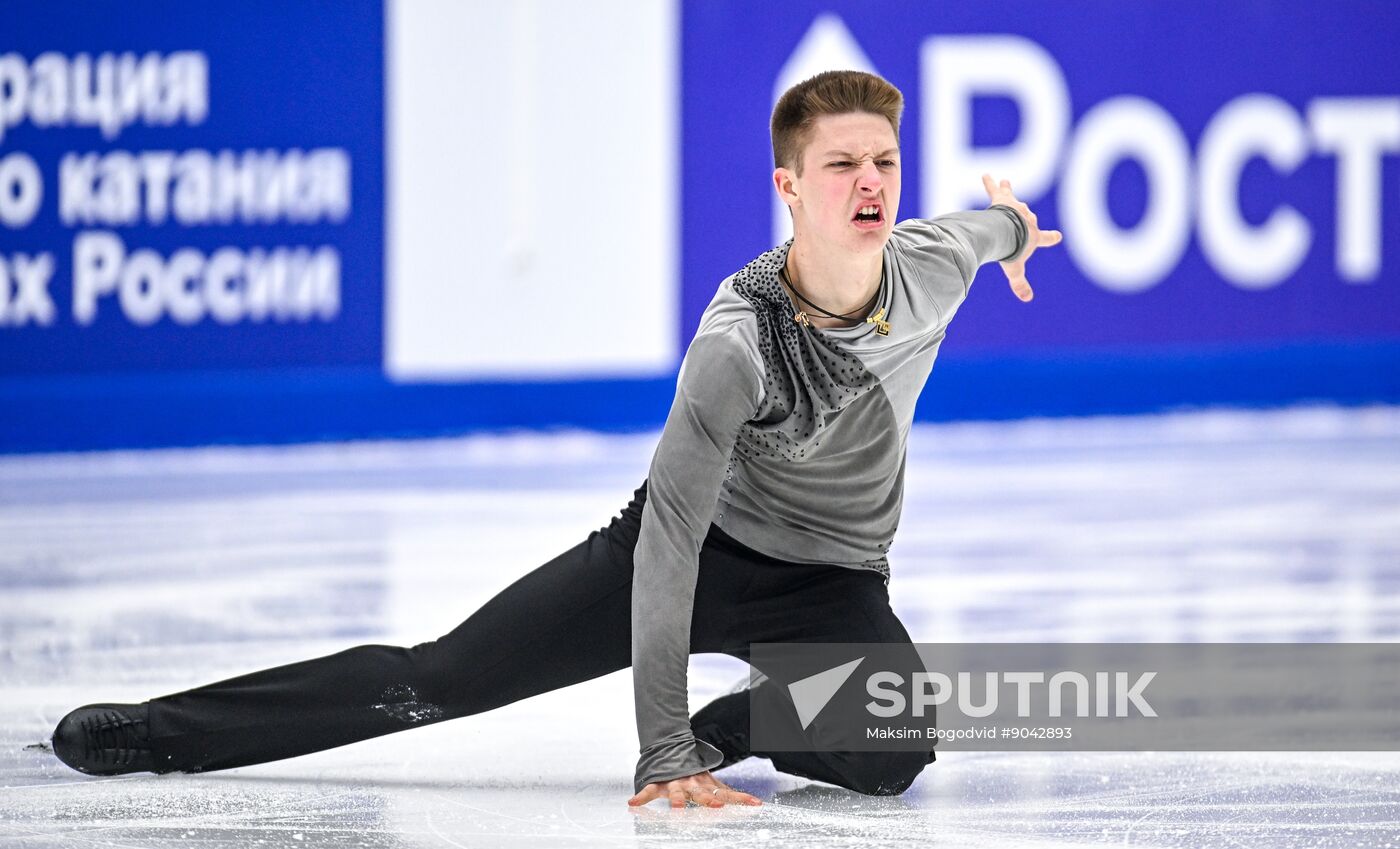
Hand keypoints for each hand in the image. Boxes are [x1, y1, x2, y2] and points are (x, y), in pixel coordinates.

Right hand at [627, 770, 762, 808]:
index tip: (756, 804)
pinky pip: (649, 791)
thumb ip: (728, 792)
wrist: (671, 751)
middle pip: (703, 794)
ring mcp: (675, 783)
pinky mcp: (659, 784)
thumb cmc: (693, 773)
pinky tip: (633, 802)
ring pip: (677, 793)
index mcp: (707, 785)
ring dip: (677, 800)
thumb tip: (755, 802)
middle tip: (717, 805)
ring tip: (677, 809)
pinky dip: (642, 796)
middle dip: (709, 799)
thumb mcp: (711, 781)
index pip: (727, 793)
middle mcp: (693, 784)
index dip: (741, 798)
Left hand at [981, 173, 1062, 302]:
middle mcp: (1028, 219)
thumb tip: (1028, 299)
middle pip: (1028, 216)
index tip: (1058, 236)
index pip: (1046, 238)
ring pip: (1014, 199)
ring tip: (1006, 183)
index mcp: (1034, 236)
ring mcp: (1016, 207)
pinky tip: (985, 175)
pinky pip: (996, 190)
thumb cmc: (1014, 251)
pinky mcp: (1002, 199)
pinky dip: (990, 183)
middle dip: (1025, 216)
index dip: (1052, 237)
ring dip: (1009, 194)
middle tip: (1021, 218)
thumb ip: (1020, 284)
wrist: (1007, 232)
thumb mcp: (1016, 270)